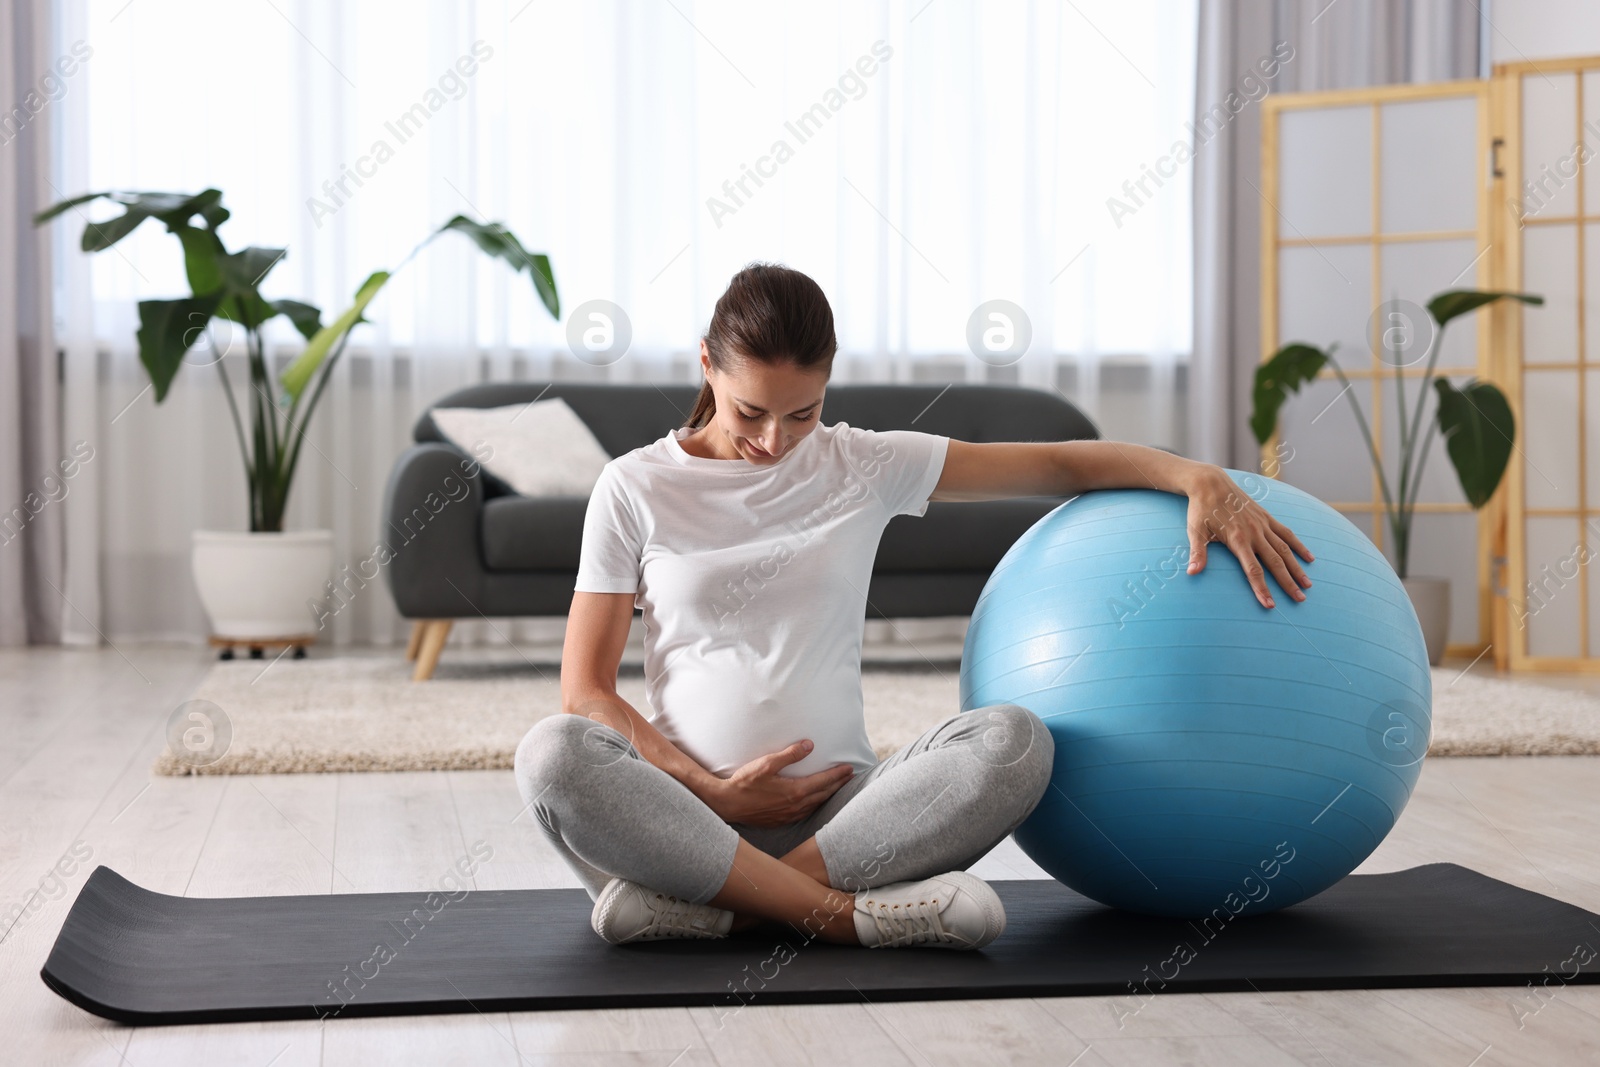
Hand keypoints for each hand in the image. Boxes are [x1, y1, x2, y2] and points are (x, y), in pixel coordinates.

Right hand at [701, 740, 854, 826]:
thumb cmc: (745, 782)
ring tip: (836, 787)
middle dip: (838, 785)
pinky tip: (814, 801)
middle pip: (824, 794)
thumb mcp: (767, 763)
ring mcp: (789, 816)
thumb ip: (790, 754)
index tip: (849, 768)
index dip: (838, 774)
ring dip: (828, 796)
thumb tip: (809, 745)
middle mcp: (796, 806)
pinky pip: (805, 813)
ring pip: (815, 805)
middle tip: (849, 777)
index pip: (824, 781)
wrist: (728, 804)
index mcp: (795, 791)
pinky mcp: (781, 820)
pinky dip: (815, 805)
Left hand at [1182, 464, 1313, 608]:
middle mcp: (1254, 533)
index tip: (1270, 605)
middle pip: (1275, 562)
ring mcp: (1263, 524)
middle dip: (1287, 583)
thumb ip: (1197, 553)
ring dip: (1297, 568)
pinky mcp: (1266, 517)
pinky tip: (1310, 558)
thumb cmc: (1201, 510)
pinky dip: (1298, 546)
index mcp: (1238, 539)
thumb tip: (1192, 572)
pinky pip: (1286, 533)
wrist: (1210, 483)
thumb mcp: (1195, 531)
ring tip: (1307, 585)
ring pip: (1284, 549)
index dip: (1262, 589)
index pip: (1253, 570)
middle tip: (1300, 600)